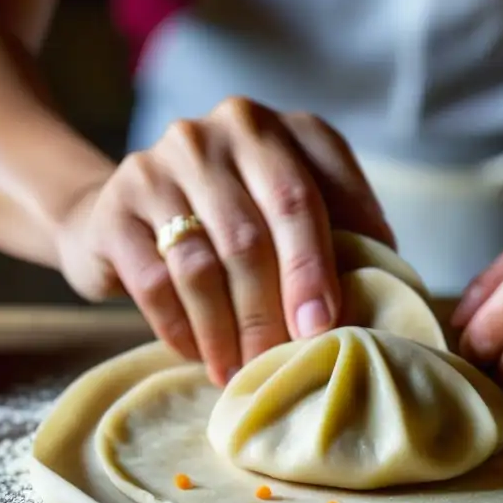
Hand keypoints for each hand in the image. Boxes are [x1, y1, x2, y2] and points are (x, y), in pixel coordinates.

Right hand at [56, 97, 394, 384]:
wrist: (123, 212)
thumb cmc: (233, 222)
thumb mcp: (288, 213)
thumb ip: (335, 237)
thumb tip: (386, 296)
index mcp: (279, 130)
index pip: (307, 196)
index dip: (321, 266)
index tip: (333, 324)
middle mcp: (221, 132)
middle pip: (255, 235)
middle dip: (276, 309)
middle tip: (289, 360)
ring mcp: (161, 163)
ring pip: (204, 264)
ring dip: (228, 331)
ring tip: (243, 372)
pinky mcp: (116, 206)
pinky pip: (155, 281)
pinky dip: (182, 329)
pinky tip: (200, 356)